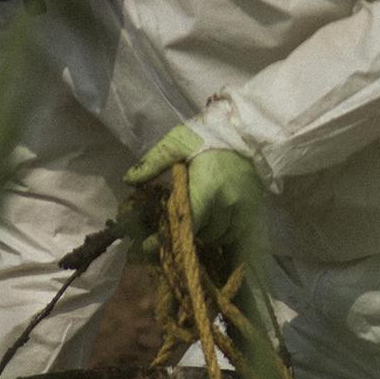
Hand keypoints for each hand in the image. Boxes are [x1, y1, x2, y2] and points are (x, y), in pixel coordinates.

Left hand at [124, 123, 258, 254]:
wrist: (249, 133)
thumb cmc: (210, 135)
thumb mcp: (178, 142)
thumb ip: (153, 162)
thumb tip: (127, 180)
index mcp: (208, 187)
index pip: (188, 221)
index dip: (168, 235)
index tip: (148, 245)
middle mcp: (227, 203)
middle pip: (201, 233)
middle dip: (184, 232)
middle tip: (168, 229)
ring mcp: (243, 210)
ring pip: (217, 237)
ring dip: (202, 235)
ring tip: (191, 224)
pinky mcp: (252, 213)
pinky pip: (233, 236)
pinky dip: (219, 235)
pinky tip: (209, 228)